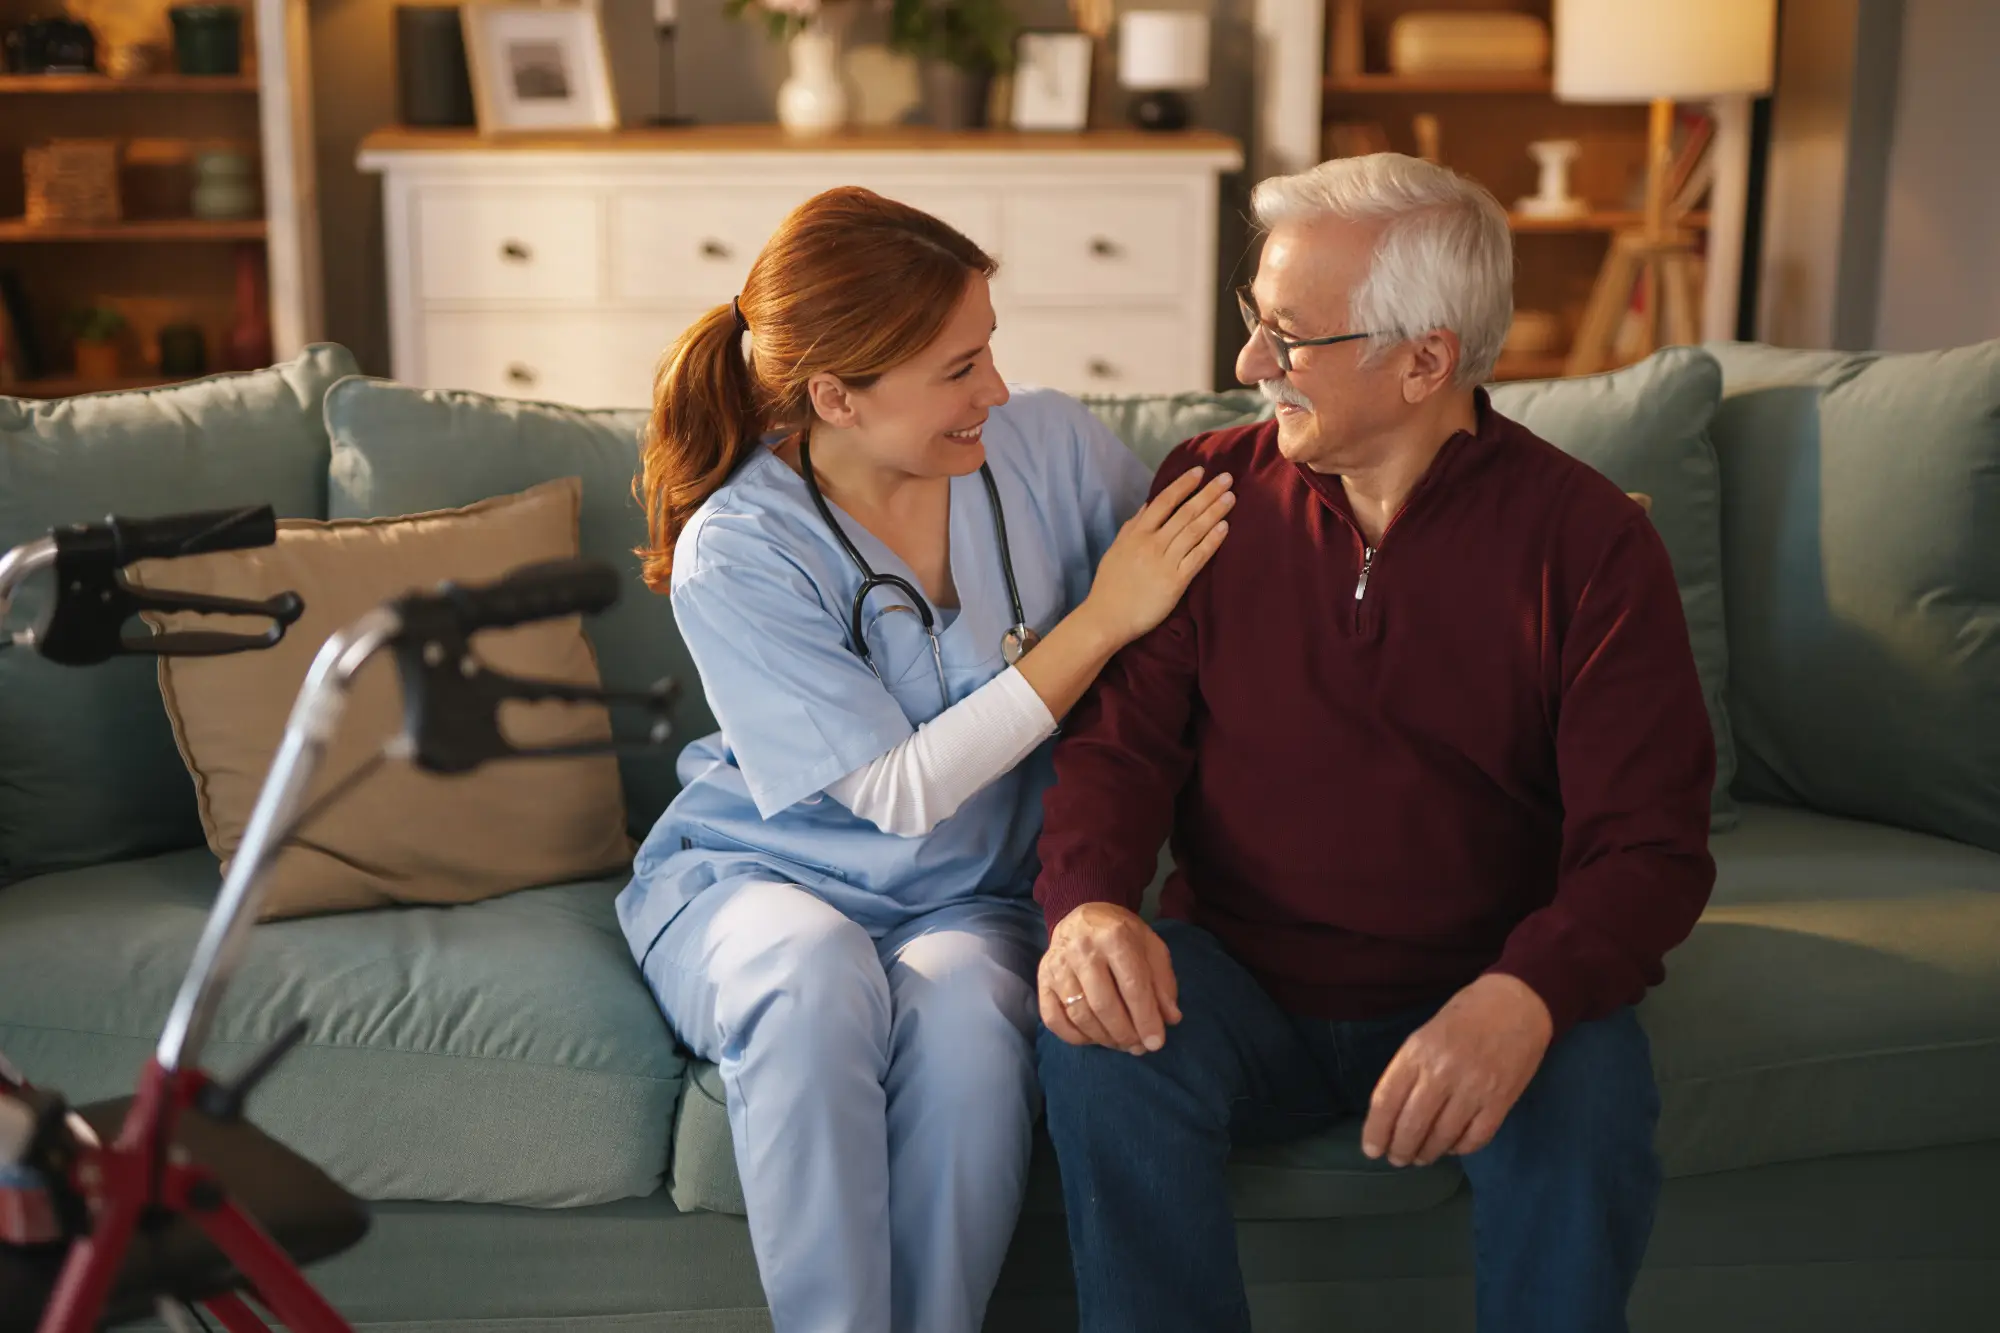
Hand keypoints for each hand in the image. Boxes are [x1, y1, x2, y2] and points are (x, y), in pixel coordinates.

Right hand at [1039, 903, 1181, 1054]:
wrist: (1083, 917)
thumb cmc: (1122, 935)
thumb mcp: (1150, 947)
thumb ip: (1163, 982)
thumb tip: (1170, 1019)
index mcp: (1114, 937)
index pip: (1132, 986)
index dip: (1146, 1019)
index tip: (1156, 1043)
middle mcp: (1081, 949)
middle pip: (1104, 1004)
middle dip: (1125, 1033)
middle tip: (1138, 1047)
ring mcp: (1057, 966)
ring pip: (1079, 1015)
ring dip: (1103, 1038)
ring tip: (1120, 1044)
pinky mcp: (1042, 979)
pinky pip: (1053, 1019)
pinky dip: (1074, 1037)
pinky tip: (1093, 1038)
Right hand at [1081, 467, 1233, 645]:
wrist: (1108, 617)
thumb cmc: (1110, 585)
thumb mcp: (1116, 548)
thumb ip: (1133, 526)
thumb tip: (1148, 505)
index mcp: (1137, 533)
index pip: (1163, 501)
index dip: (1183, 485)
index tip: (1200, 471)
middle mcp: (1152, 543)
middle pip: (1184, 513)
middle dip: (1207, 493)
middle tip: (1227, 478)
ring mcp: (1165, 562)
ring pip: (1194, 531)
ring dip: (1214, 512)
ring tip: (1230, 497)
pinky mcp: (1176, 582)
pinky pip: (1198, 557)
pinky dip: (1212, 541)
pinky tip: (1225, 527)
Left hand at [1361, 974, 1552, 1167]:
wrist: (1517, 1003)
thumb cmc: (1465, 1016)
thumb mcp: (1426, 1035)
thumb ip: (1410, 1070)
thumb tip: (1393, 1112)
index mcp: (1418, 1052)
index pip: (1386, 1100)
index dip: (1376, 1131)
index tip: (1372, 1150)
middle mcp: (1442, 1072)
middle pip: (1412, 1125)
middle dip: (1400, 1150)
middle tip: (1398, 1159)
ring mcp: (1473, 1089)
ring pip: (1442, 1137)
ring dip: (1427, 1153)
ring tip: (1421, 1157)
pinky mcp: (1500, 1102)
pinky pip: (1475, 1139)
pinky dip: (1459, 1149)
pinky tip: (1452, 1147)